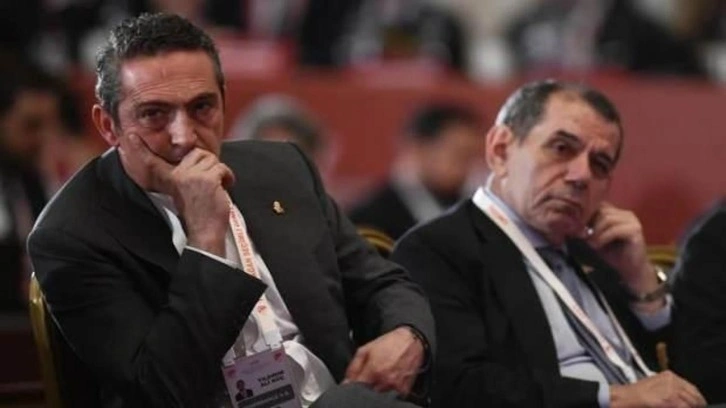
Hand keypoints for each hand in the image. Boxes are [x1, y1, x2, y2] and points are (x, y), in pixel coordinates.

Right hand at [119, 134, 233, 256]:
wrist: (205, 231)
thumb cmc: (198, 213)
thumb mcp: (181, 192)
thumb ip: (182, 177)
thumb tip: (193, 159)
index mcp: (169, 179)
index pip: (151, 161)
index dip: (138, 148)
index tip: (129, 135)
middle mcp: (177, 175)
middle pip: (198, 152)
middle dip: (208, 163)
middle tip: (209, 180)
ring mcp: (192, 176)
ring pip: (212, 159)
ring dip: (219, 172)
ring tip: (215, 187)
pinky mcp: (207, 179)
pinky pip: (222, 168)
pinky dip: (227, 177)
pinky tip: (223, 188)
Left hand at [343, 326, 424, 396]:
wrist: (411, 340)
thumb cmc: (390, 343)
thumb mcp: (366, 349)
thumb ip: (353, 367)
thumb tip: (346, 381)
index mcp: (373, 371)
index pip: (355, 388)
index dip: (352, 386)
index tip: (352, 384)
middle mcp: (385, 381)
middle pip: (368, 394)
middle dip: (365, 387)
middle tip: (369, 377)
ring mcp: (396, 387)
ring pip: (380, 395)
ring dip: (377, 389)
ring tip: (381, 376)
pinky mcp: (405, 390)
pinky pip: (393, 396)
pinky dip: (389, 391)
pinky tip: (390, 379)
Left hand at [585, 202, 657, 295]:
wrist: (630, 270)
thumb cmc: (612, 254)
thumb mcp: (596, 239)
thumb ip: (588, 228)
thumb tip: (571, 222)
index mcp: (617, 213)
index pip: (598, 205)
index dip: (586, 215)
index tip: (576, 227)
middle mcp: (626, 214)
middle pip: (602, 210)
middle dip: (589, 223)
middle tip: (582, 236)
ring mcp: (632, 221)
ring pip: (607, 218)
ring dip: (596, 232)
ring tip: (591, 243)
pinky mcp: (635, 231)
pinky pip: (614, 229)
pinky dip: (603, 237)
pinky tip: (598, 246)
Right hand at [610, 370, 705, 407]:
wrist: (625, 397)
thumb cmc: (636, 394)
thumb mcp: (655, 386)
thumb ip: (671, 389)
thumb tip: (684, 399)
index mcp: (669, 375)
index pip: (692, 388)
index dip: (697, 399)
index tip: (698, 405)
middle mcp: (672, 380)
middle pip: (694, 395)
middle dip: (695, 404)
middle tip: (693, 407)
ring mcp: (672, 389)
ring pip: (692, 402)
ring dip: (689, 407)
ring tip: (679, 406)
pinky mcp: (670, 399)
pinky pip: (684, 407)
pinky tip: (673, 407)